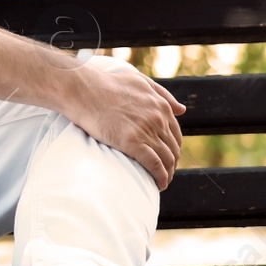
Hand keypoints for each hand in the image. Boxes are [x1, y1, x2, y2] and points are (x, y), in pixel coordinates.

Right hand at [63, 55, 185, 189]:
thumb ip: (162, 94)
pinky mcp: (133, 143)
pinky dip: (160, 177)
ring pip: (166, 159)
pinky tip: (159, 184)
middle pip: (173, 149)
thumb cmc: (106, 84)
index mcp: (161, 106)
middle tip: (164, 172)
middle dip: (171, 163)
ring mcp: (146, 131)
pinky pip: (155, 165)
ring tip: (162, 181)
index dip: (173, 148)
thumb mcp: (139, 81)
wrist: (82, 89)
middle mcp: (158, 119)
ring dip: (168, 173)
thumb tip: (183, 110)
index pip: (175, 134)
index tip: (167, 157)